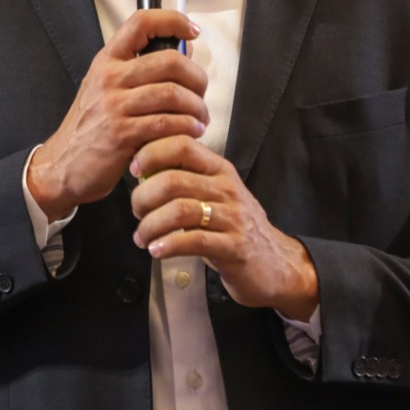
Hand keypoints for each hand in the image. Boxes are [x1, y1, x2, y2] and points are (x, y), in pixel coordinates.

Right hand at [26, 10, 207, 220]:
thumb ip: (142, 69)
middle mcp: (109, 78)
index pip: (141, 23)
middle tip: (201, 93)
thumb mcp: (108, 89)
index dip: (173, 20)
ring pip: (172, 93)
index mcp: (107, 60)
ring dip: (196, 107)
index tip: (192, 30)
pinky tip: (191, 132)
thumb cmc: (92, 127)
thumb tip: (184, 50)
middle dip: (197, 78)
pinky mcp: (121, 135)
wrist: (63, 165)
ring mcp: (114, 106)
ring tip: (200, 118)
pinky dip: (187, 127)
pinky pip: (166, 124)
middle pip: (169, 61)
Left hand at [128, 137, 319, 320]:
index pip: (183, 145)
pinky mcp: (234, 247)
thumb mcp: (214, 194)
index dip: (152, 153)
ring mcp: (233, 218)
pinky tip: (157, 250)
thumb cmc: (234, 228)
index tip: (135, 169)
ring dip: (151, 225)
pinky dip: (168, 245)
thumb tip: (143, 170)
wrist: (274, 264)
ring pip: (180, 211)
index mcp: (219, 170)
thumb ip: (185, 179)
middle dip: (143, 197)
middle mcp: (227, 189)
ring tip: (143, 237)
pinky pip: (194, 240)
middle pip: (174, 180)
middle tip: (136, 211)